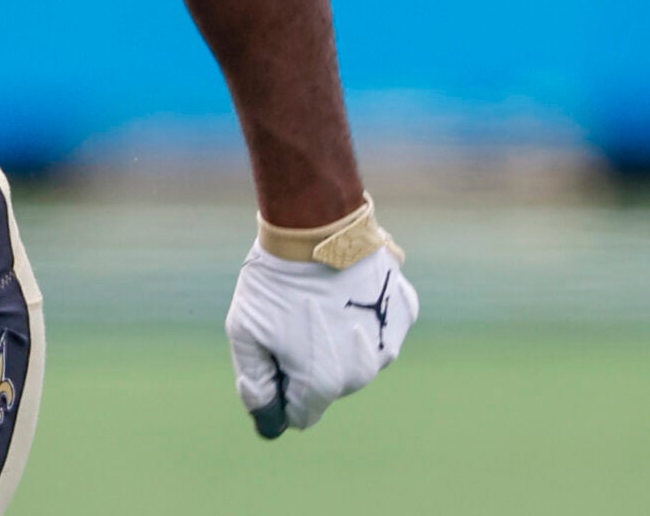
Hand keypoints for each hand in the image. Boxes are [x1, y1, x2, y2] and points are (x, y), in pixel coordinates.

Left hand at [226, 204, 418, 438]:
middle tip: (289, 320)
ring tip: (316, 301)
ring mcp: (389, 342)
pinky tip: (343, 289)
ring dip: (337, 340)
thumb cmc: (274, 282)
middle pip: (329, 386)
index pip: (301, 415)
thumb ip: (256, 384)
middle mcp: (364, 372)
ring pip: (357, 358)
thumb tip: (269, 422)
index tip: (272, 356)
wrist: (316, 227)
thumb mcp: (246, 333)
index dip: (281, 391)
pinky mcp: (404, 312)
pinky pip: (378, 327)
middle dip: (308, 363)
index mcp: (323, 383)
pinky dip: (361, 314)